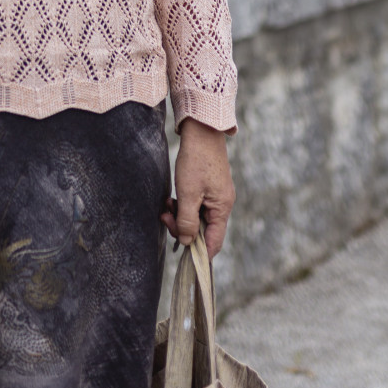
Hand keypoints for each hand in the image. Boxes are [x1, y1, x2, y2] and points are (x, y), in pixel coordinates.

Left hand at [161, 118, 234, 260]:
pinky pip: (196, 205)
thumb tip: (187, 243)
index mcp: (222, 208)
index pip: (214, 242)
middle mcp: (222, 204)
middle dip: (183, 228)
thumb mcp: (188, 193)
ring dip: (180, 215)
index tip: (182, 256)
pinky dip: (183, 205)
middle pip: (203, 230)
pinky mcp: (208, 187)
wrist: (201, 131)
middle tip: (165, 218)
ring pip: (197, 216)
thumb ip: (187, 221)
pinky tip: (172, 199)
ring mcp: (216, 195)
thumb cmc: (196, 161)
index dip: (199, 252)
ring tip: (167, 205)